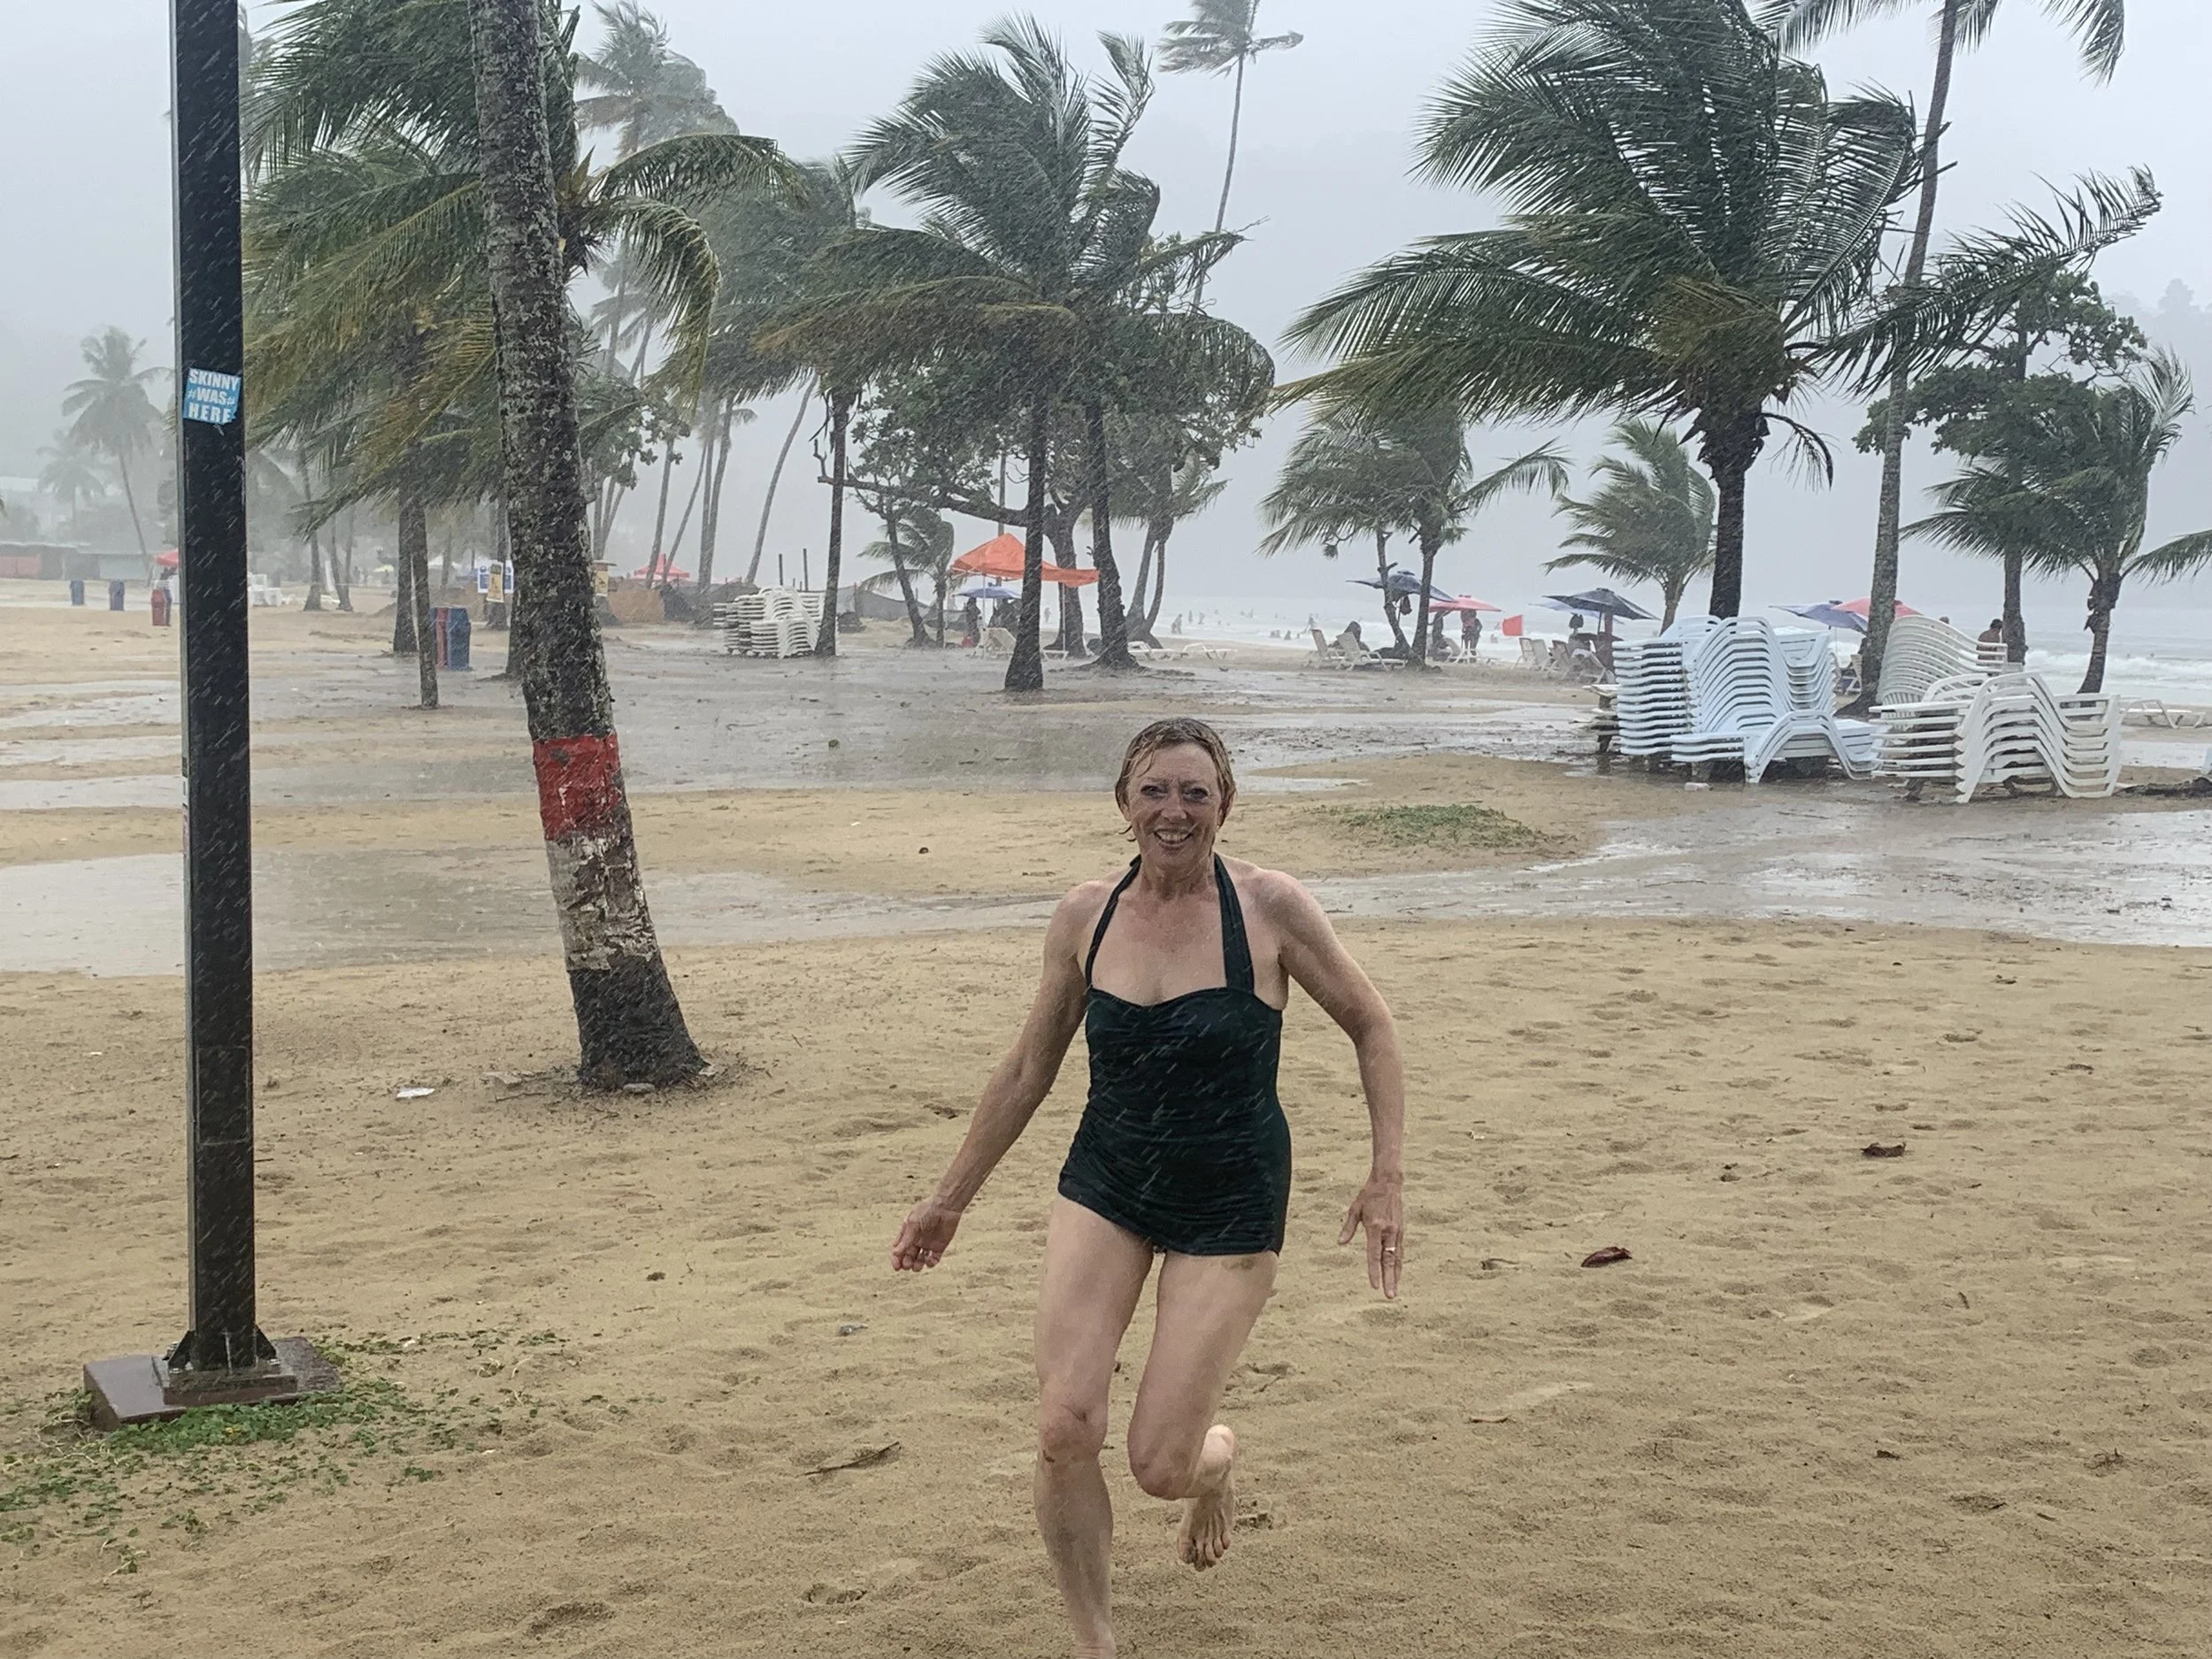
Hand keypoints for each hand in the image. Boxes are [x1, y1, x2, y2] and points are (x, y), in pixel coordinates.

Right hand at [891, 1195, 962, 1271]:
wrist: (946, 1206)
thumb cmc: (927, 1211)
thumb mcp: (913, 1224)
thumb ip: (906, 1239)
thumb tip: (895, 1253)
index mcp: (907, 1233)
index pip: (898, 1249)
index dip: (896, 1259)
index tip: (896, 1267)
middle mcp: (916, 1240)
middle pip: (908, 1257)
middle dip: (906, 1263)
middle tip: (908, 1265)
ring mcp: (928, 1244)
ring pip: (919, 1261)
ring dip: (917, 1266)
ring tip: (918, 1266)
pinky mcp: (939, 1247)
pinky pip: (933, 1260)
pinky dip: (930, 1263)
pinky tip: (929, 1260)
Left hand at [1339, 1175, 1404, 1298]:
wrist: (1388, 1183)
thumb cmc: (1368, 1195)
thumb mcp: (1355, 1209)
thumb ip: (1348, 1227)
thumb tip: (1340, 1243)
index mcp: (1375, 1226)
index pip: (1374, 1254)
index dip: (1374, 1271)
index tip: (1374, 1286)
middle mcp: (1388, 1231)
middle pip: (1388, 1261)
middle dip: (1389, 1280)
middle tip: (1389, 1296)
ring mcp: (1397, 1231)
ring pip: (1397, 1258)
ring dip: (1395, 1275)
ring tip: (1393, 1291)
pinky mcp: (1401, 1230)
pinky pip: (1400, 1251)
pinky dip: (1398, 1264)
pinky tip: (1396, 1274)